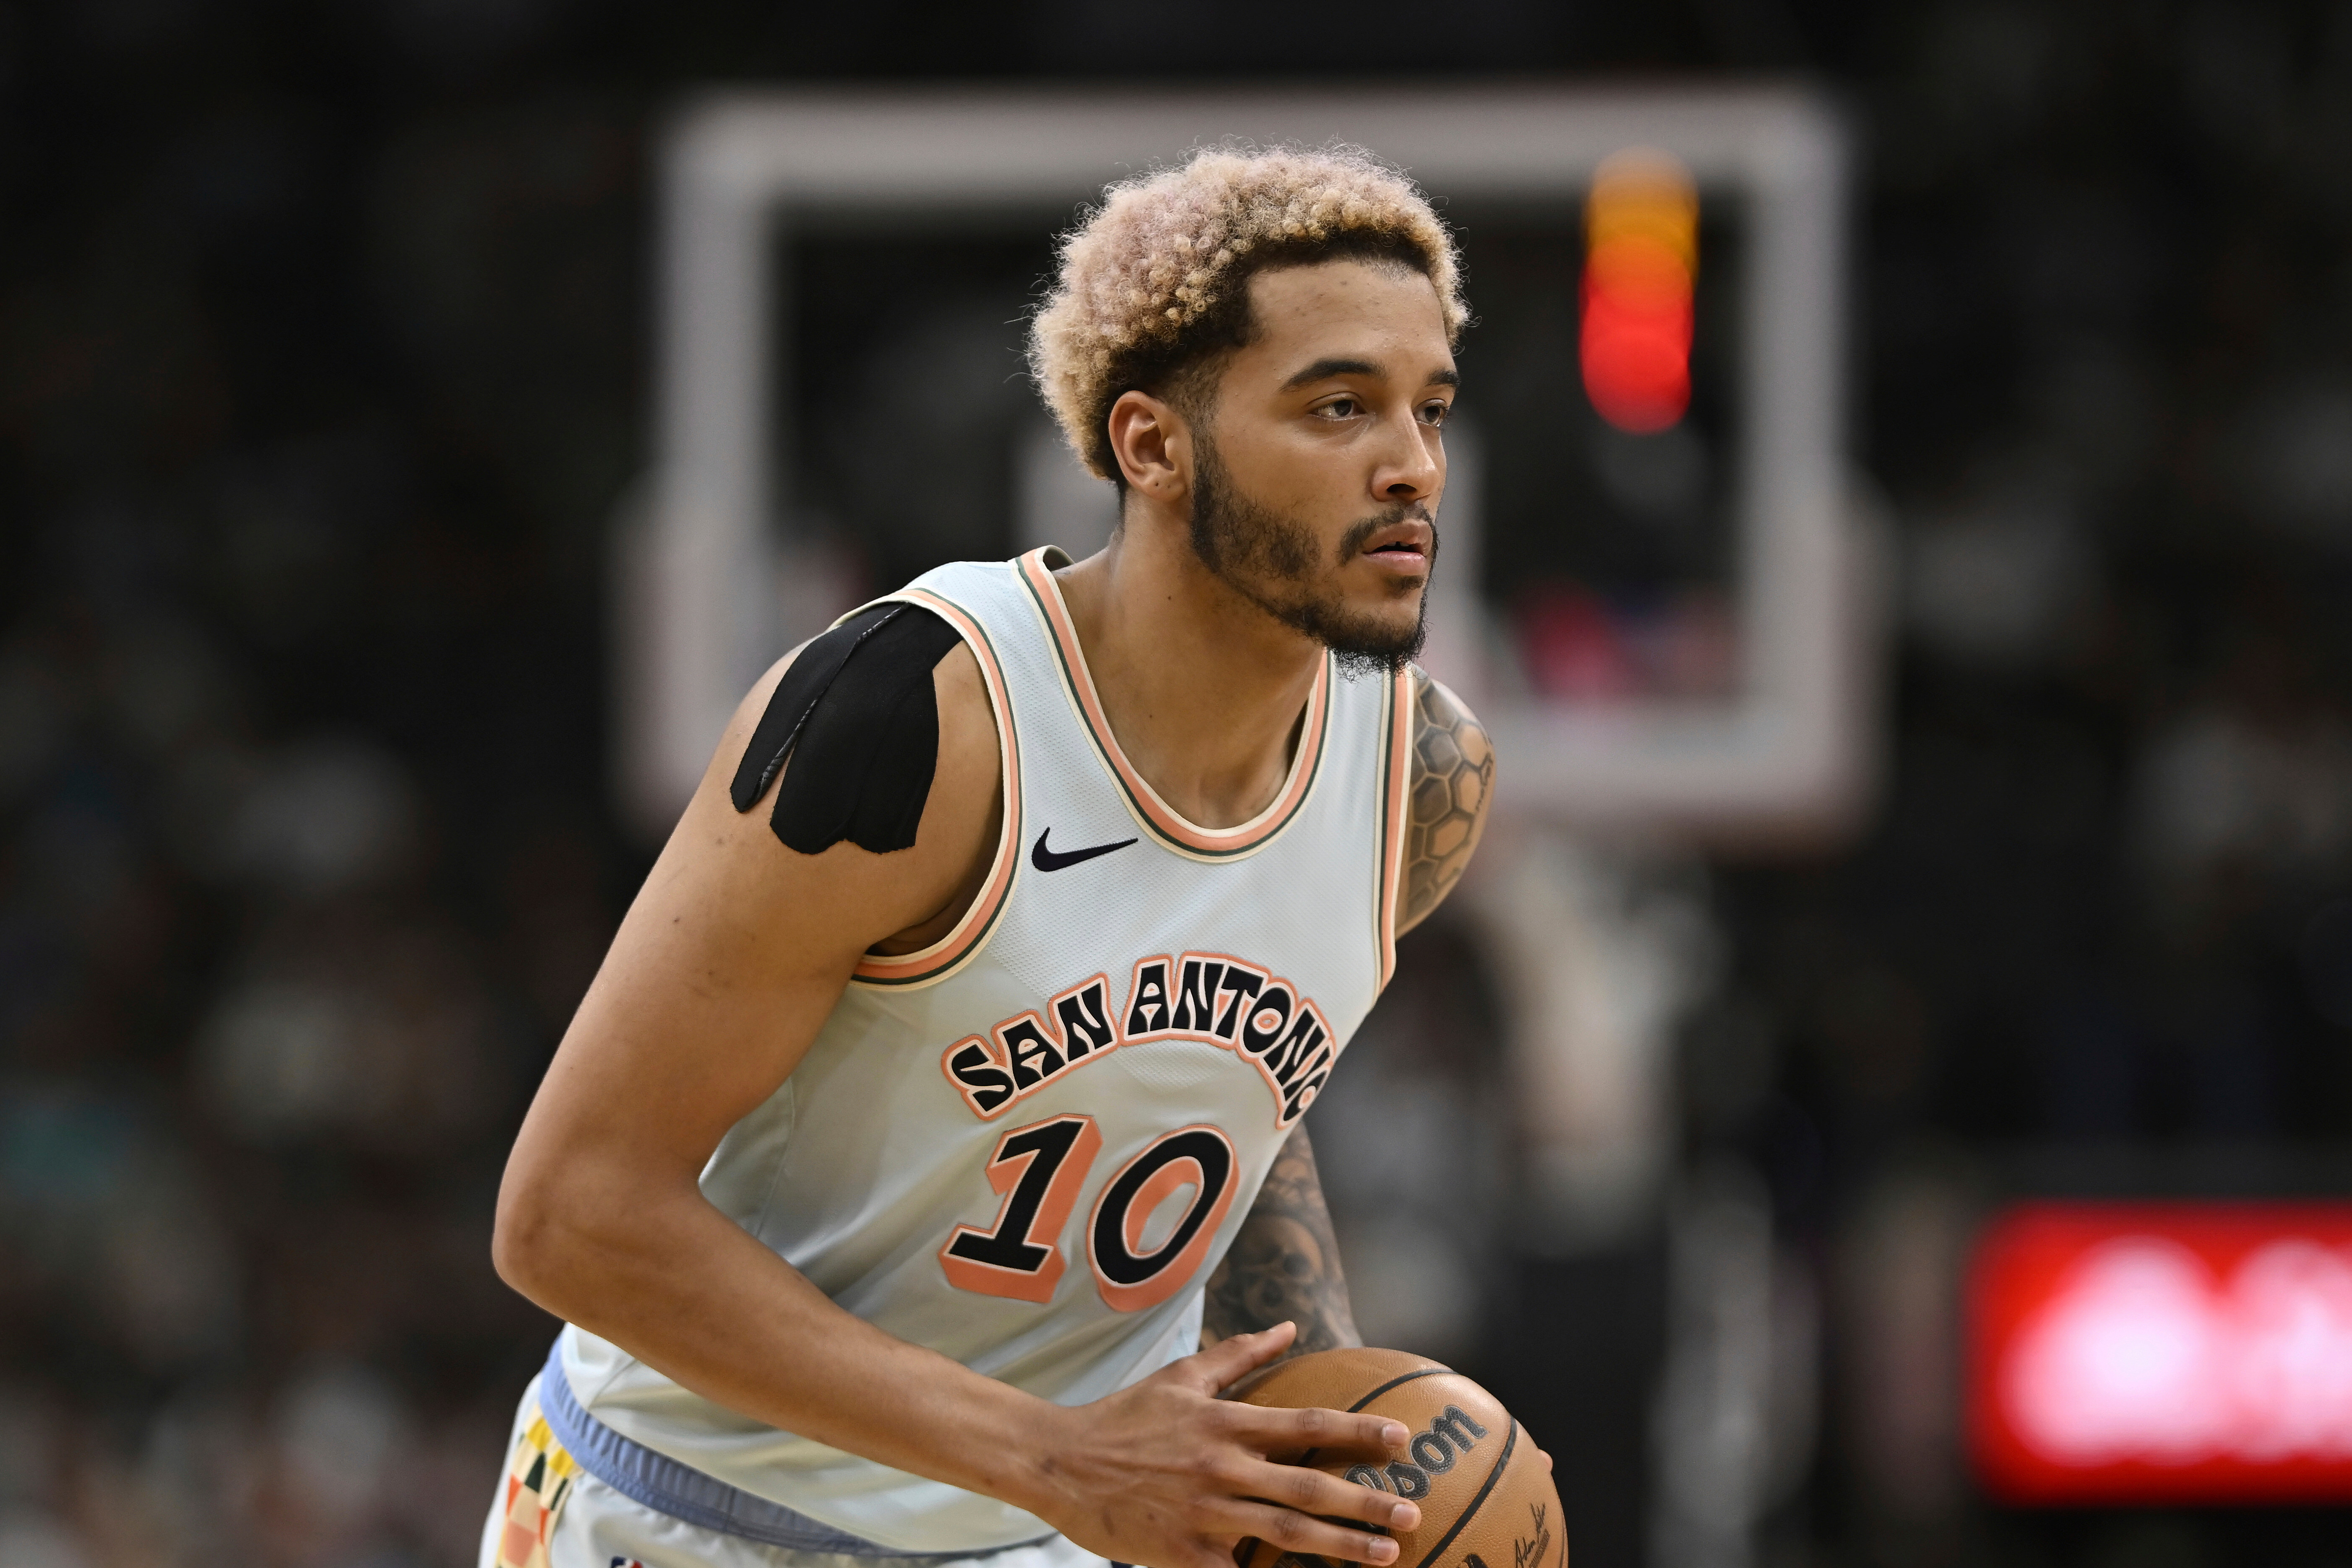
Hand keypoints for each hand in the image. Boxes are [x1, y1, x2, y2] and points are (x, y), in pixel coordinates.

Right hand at [1021, 1322, 1421, 1567]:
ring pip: (1287, 1534)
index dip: (1358, 1433)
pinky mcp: (1184, 1554)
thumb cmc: (1125, 1417)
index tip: (1403, 1440)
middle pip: (1308, 1487)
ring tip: (1388, 1553)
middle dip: (1366, 1501)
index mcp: (1225, 1423)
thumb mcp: (1182, 1377)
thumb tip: (1290, 1326)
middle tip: (1412, 1510)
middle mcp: (1222, 1467)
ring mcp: (1205, 1514)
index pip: (1306, 1425)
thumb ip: (1240, 1354)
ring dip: (1343, 1547)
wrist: (1060, 1463)